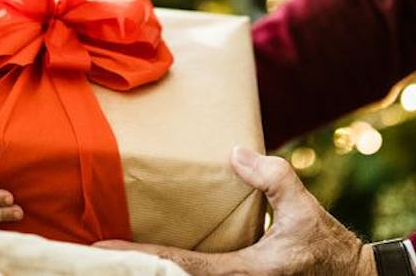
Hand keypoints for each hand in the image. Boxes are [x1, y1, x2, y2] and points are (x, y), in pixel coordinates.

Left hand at [98, 146, 373, 275]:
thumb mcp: (303, 209)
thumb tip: (235, 152)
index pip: (179, 267)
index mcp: (243, 274)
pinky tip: (145, 264)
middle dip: (130, 271)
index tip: (101, 249)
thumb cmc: (327, 248)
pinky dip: (167, 272)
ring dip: (146, 273)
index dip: (138, 259)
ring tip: (107, 259)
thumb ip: (272, 177)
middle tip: (88, 255)